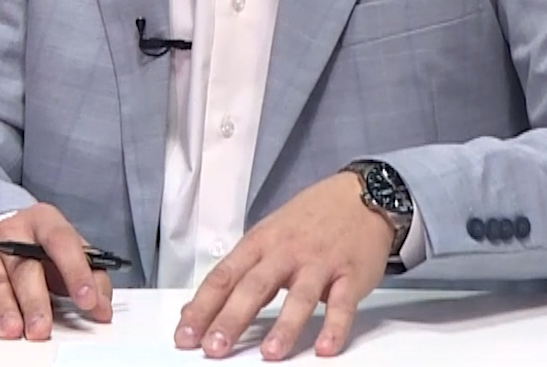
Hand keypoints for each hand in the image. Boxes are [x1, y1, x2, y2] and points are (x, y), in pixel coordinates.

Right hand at [0, 203, 112, 339]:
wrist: (8, 237)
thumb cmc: (45, 249)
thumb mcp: (73, 253)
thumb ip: (94, 278)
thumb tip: (102, 309)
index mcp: (44, 221)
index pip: (61, 242)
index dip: (75, 271)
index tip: (87, 300)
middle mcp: (13, 233)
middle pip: (25, 268)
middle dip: (34, 301)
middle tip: (41, 328)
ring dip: (4, 309)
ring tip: (13, 330)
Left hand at [175, 170, 394, 359]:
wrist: (361, 195)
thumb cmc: (310, 219)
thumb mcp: (267, 235)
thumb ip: (237, 272)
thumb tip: (196, 307)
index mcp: (261, 242)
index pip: (224, 276)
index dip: (202, 307)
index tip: (185, 334)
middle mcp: (287, 251)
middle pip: (254, 287)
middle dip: (232, 319)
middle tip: (214, 347)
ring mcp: (320, 263)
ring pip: (300, 297)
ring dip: (284, 326)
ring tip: (270, 354)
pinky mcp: (351, 274)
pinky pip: (343, 304)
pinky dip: (335, 326)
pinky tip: (326, 347)